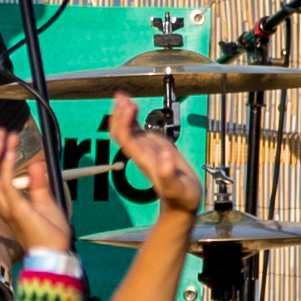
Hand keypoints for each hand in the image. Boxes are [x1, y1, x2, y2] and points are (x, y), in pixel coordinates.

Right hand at [0, 126, 72, 254]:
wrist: (55, 254)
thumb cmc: (50, 234)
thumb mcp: (46, 203)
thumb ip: (39, 185)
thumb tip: (37, 164)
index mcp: (8, 204)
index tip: (6, 138)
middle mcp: (3, 205)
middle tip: (0, 131)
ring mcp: (9, 208)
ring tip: (4, 135)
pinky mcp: (17, 211)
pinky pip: (7, 185)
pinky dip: (7, 166)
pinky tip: (13, 152)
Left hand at [115, 103, 205, 217]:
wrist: (181, 205)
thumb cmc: (181, 198)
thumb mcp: (178, 188)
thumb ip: (170, 174)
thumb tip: (165, 156)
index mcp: (145, 160)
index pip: (126, 138)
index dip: (124, 122)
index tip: (130, 106)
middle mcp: (141, 153)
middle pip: (120, 132)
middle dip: (119, 114)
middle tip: (121, 96)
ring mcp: (145, 149)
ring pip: (126, 129)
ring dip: (122, 113)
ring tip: (122, 96)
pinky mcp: (152, 147)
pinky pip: (136, 130)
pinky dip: (132, 117)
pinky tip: (132, 107)